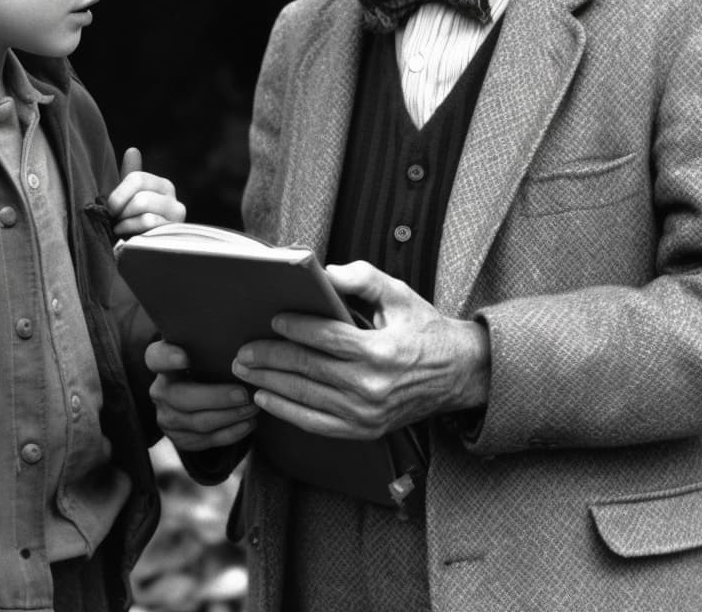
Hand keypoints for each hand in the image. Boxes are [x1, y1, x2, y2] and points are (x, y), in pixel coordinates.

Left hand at [107, 147, 185, 237]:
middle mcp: (173, 198)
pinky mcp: (174, 230)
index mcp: (162, 186)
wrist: (140, 253)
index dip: (118, 195)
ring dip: (125, 221)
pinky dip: (132, 229)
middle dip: (121, 210)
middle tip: (117, 220)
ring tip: (122, 229)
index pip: (136, 178)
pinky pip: (148, 222)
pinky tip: (130, 237)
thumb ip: (131, 176)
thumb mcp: (129, 199)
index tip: (111, 208)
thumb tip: (133, 150)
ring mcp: (176, 215)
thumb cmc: (131, 224)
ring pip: (143, 206)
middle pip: (139, 194)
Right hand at [146, 340, 258, 450]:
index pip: (157, 357)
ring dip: (230, 416)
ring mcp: (167, 418)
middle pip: (183, 398)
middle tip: (244, 394)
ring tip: (253, 407)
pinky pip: (206, 440)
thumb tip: (244, 336)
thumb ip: (211, 342)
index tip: (186, 356)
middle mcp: (160, 391)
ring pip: (198, 422)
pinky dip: (230, 433)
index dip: (168, 358)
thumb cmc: (206, 363)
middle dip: (216, 397)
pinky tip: (248, 423)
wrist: (195, 393)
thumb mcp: (202, 349)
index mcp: (161, 362)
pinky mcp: (180, 438)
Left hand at [231, 260, 489, 439]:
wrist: (458, 374)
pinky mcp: (364, 430)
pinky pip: (315, 423)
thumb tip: (324, 270)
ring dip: (269, 383)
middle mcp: (372, 387)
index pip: (326, 338)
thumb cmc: (423, 328)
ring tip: (245, 369)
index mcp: (381, 351)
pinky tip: (265, 398)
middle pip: (308, 369)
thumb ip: (361, 277)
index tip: (273, 319)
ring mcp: (366, 414)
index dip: (295, 327)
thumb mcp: (398, 294)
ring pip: (305, 397)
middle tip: (243, 349)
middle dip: (270, 357)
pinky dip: (286, 411)